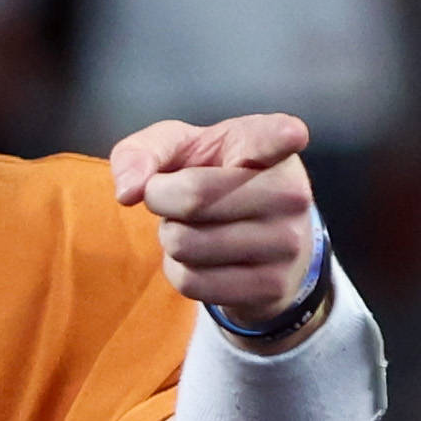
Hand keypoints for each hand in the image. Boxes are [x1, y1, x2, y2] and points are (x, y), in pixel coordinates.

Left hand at [110, 114, 316, 327]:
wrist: (259, 238)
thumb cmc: (211, 177)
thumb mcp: (178, 149)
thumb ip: (142, 152)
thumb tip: (129, 191)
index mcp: (267, 145)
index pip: (276, 138)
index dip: (282, 135)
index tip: (292, 134)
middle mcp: (290, 192)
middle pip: (193, 198)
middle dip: (163, 201)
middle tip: (180, 200)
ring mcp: (287, 243)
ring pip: (185, 245)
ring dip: (171, 238)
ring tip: (197, 227)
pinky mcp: (273, 287)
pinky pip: (191, 282)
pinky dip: (178, 270)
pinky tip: (204, 257)